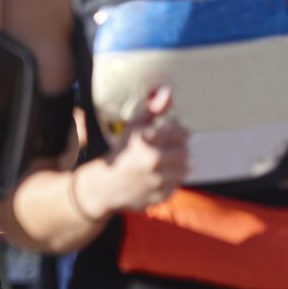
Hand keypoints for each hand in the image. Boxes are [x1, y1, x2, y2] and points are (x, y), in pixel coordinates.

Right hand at [94, 86, 188, 212]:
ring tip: (164, 163)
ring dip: (177, 165)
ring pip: (184, 169)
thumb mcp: (132, 128)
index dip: (177, 132)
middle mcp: (154, 162)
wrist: (102, 187)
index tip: (170, 133)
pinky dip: (170, 181)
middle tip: (167, 149)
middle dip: (178, 148)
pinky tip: (158, 177)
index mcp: (149, 142)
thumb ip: (152, 111)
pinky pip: (176, 185)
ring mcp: (157, 181)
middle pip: (185, 151)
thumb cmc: (119, 154)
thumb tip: (167, 92)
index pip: (182, 133)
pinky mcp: (159, 196)